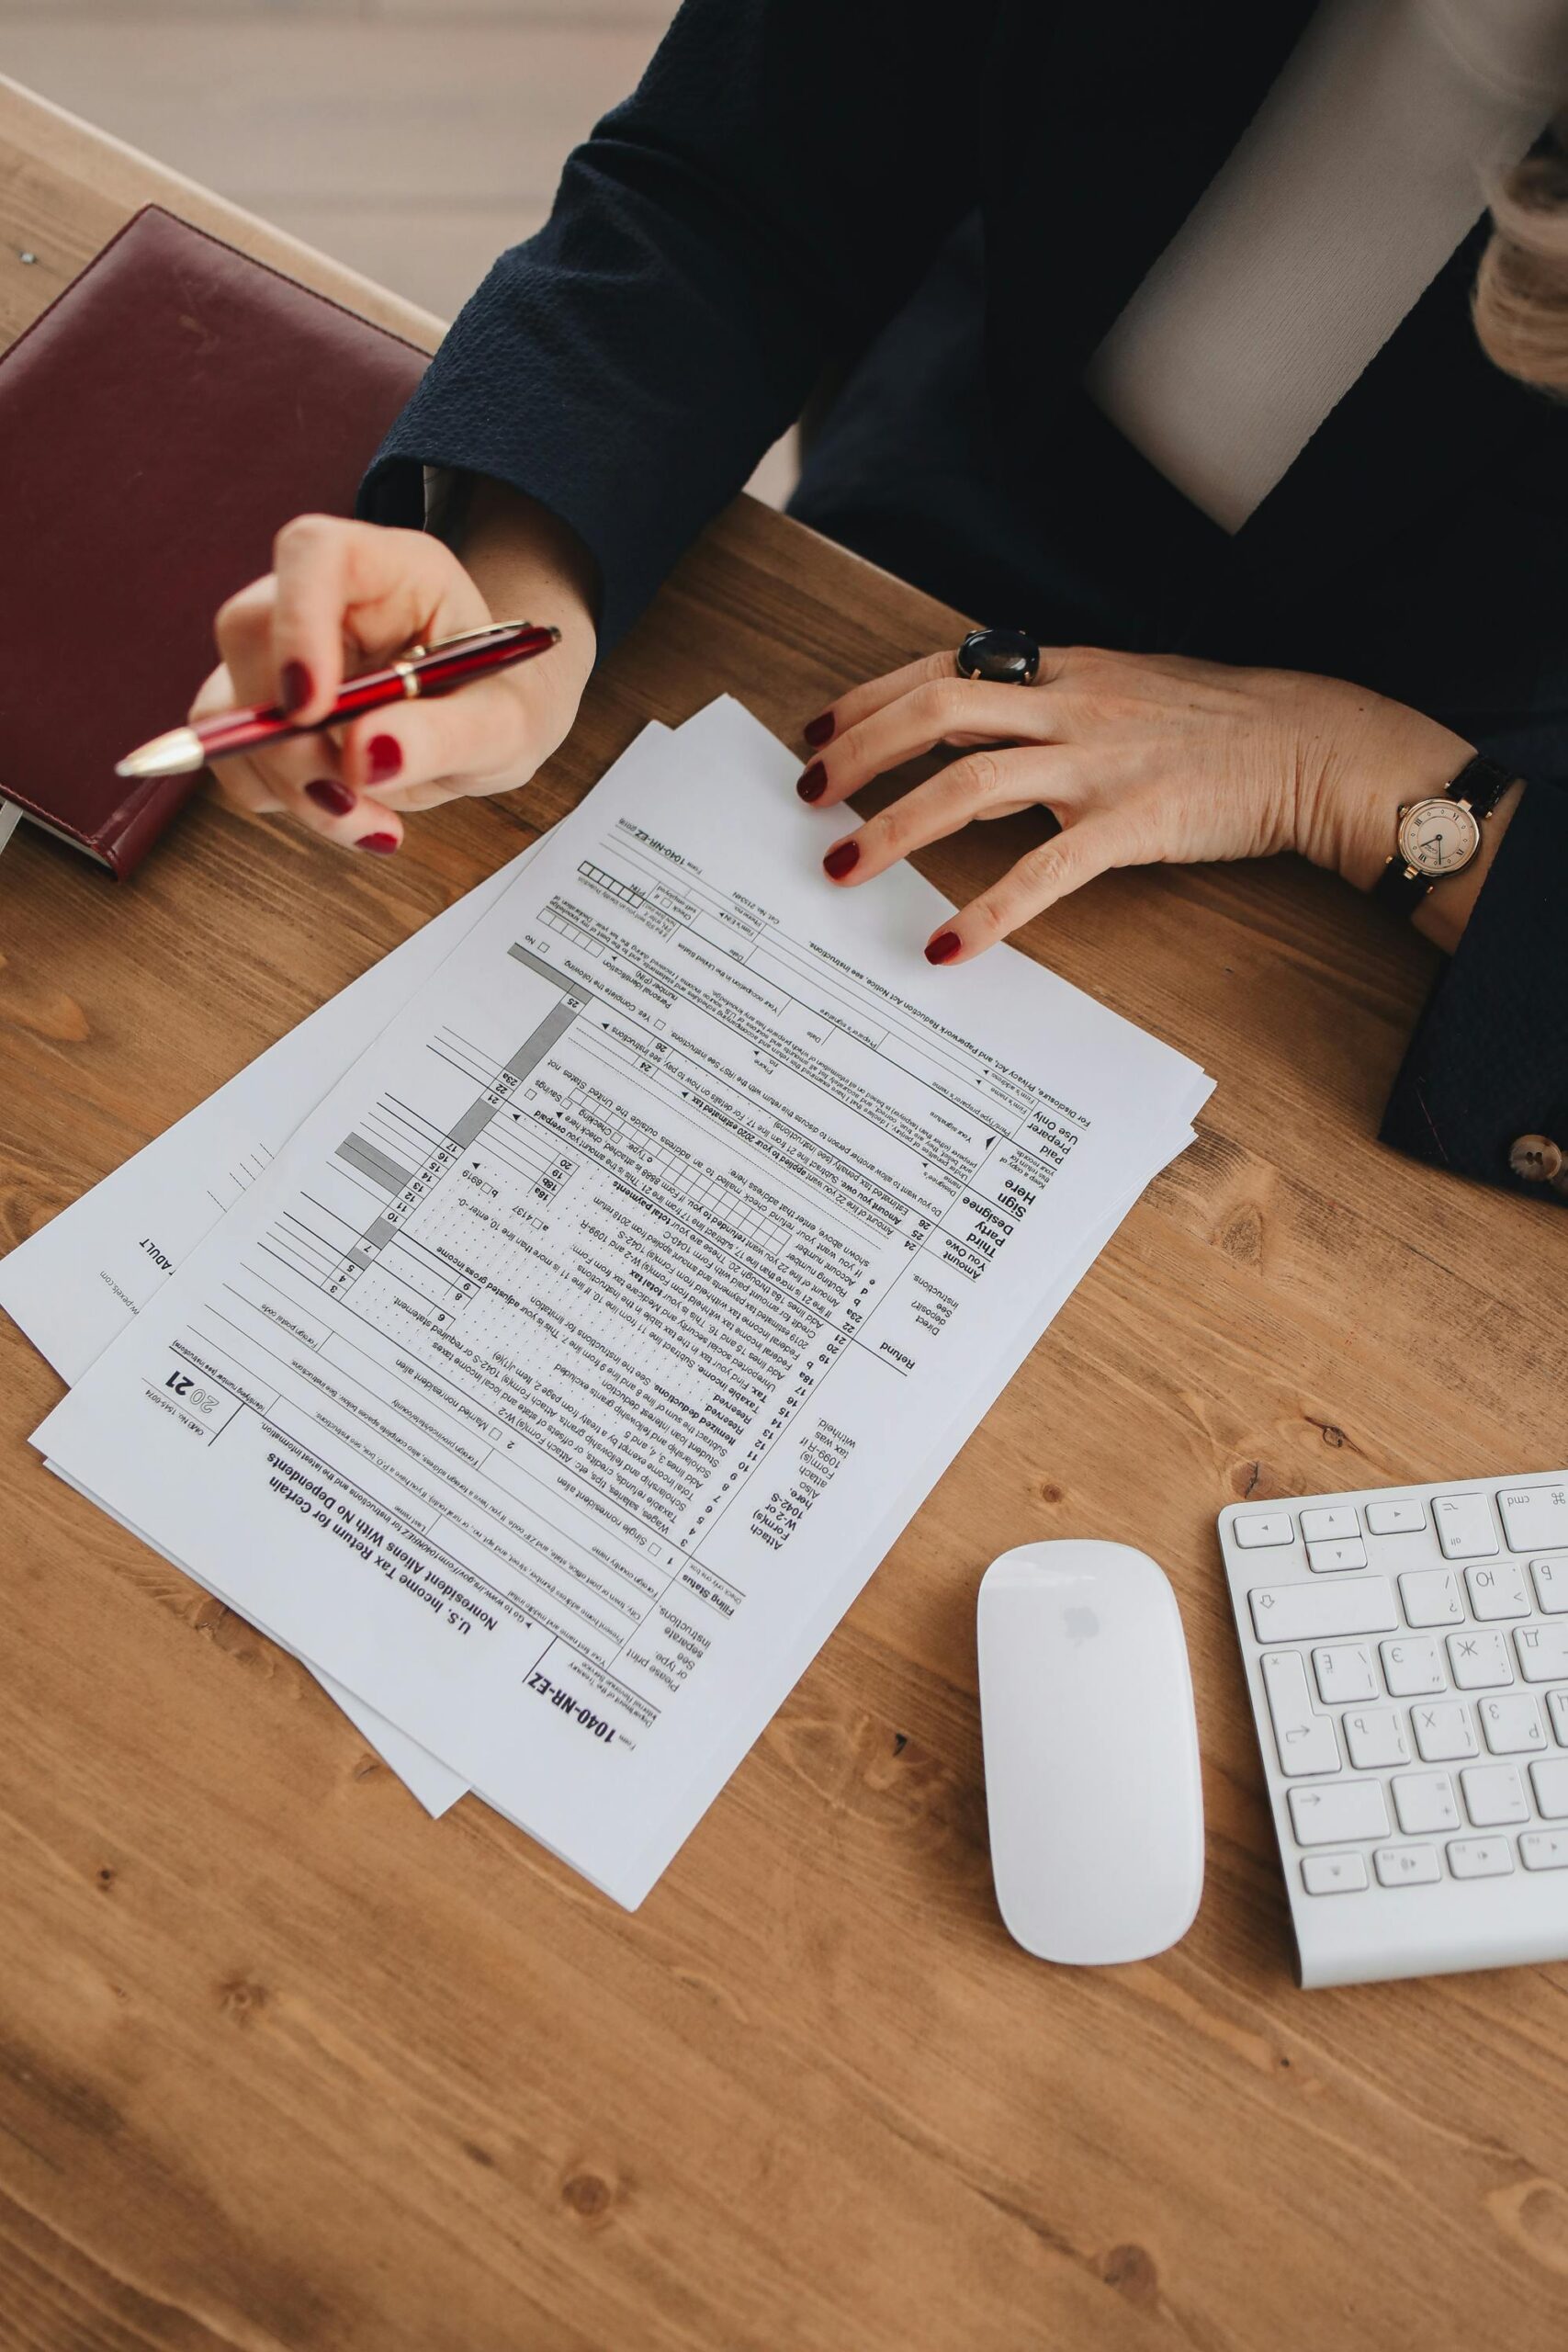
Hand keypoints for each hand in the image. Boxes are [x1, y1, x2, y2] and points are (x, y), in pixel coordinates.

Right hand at [190, 484, 596, 852]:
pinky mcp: (266, 708)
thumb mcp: (505, 729)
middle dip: (290, 738)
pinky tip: (350, 812)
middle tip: (354, 797)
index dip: (296, 622)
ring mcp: (284, 650)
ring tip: (369, 819)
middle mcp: (326, 597)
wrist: (493, 726)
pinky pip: (234, 756)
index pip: (313, 552)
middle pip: (250, 634)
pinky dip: (281, 801)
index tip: (311, 710)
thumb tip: (365, 759)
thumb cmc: (506, 705)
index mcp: (394, 569)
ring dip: (284, 782)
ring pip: (226, 706)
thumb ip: (445, 736)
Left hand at [796, 645, 1475, 960]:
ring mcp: (1098, 762)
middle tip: (808, 797)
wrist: (1311, 744)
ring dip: (893, 828)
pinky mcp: (1131, 823)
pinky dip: (987, 911)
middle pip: (934, 712)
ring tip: (843, 867)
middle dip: (859, 754)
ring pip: (969, 784)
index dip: (869, 699)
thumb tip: (965, 742)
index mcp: (1063, 669)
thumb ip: (1042, 711)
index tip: (817, 732)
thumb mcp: (1122, 692)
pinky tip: (948, 945)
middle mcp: (1069, 704)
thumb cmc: (1219, 723)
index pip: (942, 669)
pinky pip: (1043, 871)